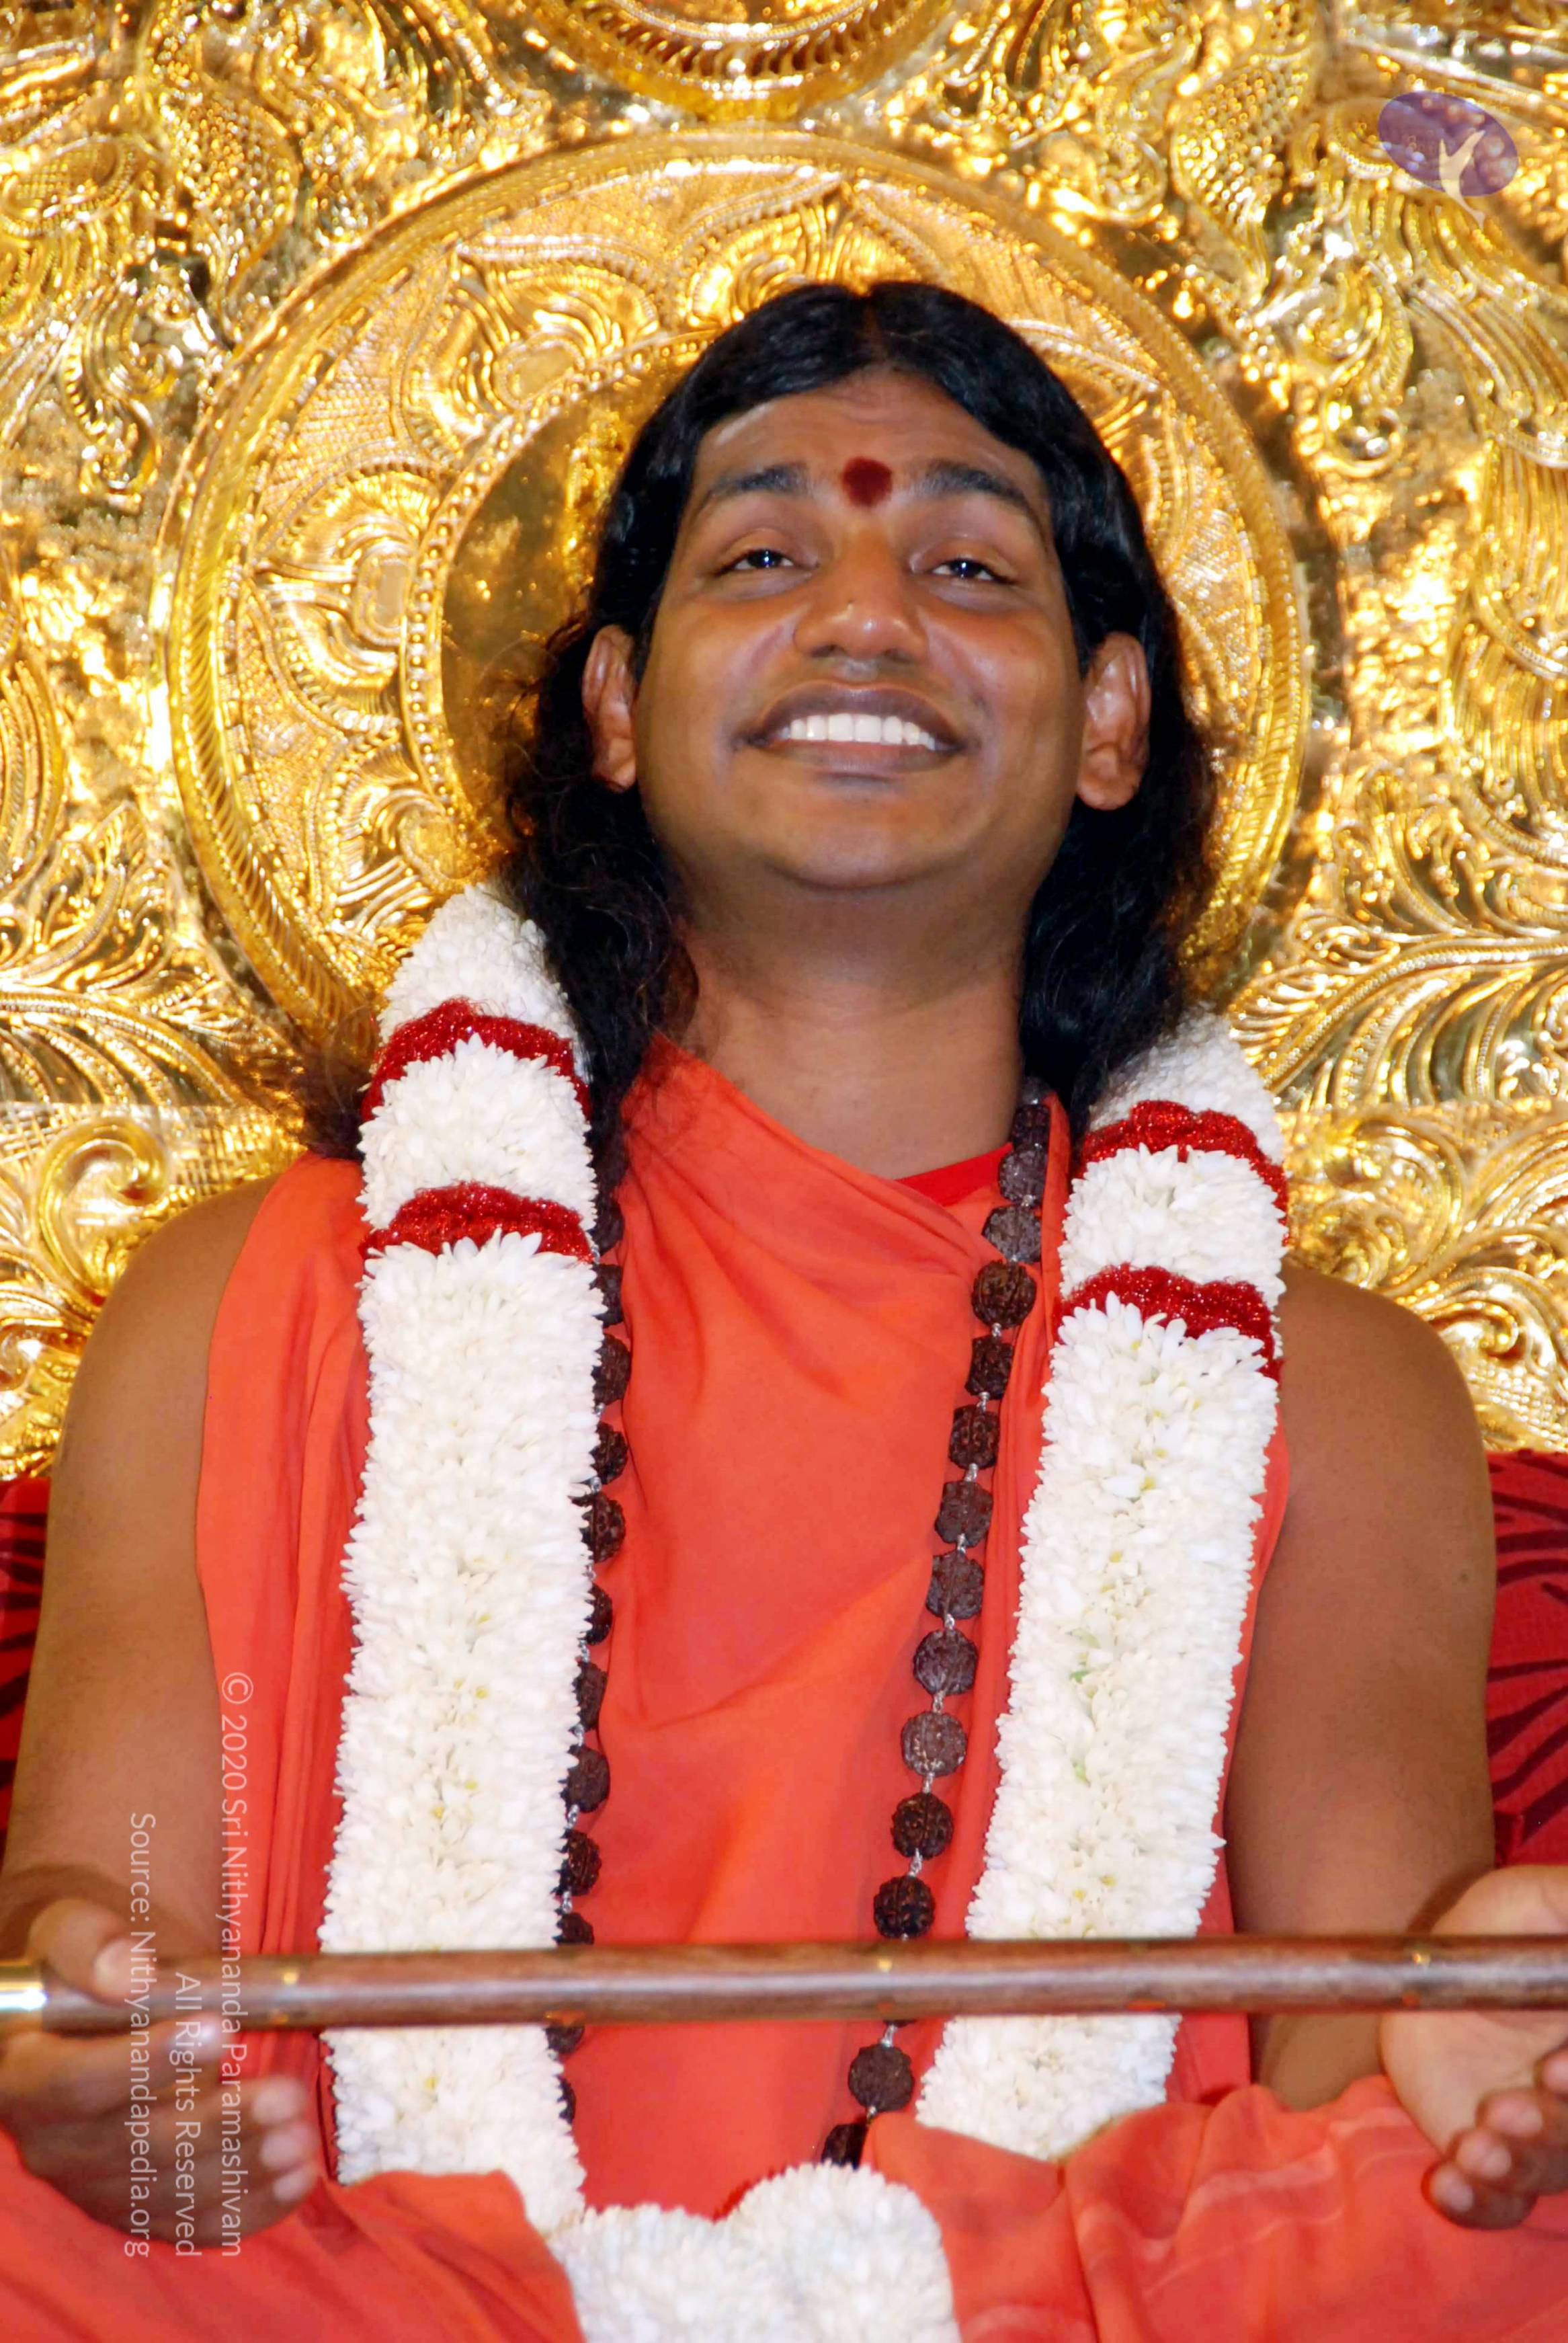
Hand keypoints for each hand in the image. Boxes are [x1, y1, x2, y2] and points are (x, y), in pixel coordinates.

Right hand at [0, 1898, 319, 2242]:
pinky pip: (189, 2222)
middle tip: (286, 2098)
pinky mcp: (136, 2207)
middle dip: (217, 2125)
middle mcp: (53, 2145)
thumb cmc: (90, 1965)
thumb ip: (92, 1946)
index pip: (76, 2085)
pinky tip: (296, 2181)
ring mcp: (95, 2184)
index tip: (219, 2028)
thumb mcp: (77, 1931)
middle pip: (135, 2147)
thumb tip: (128, 1972)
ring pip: (170, 2191)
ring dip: (241, 2169)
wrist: (103, 2003)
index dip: (147, 2062)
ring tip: (299, 2139)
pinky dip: (246, 2207)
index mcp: (24, 2078)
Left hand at [1380, 1865, 1567, 2229]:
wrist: (1428, 1976)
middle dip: (1556, 2129)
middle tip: (1504, 2111)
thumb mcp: (1536, 1901)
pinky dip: (1479, 2205)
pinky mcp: (1503, 2167)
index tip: (1553, 2070)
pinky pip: (1503, 2207)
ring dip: (1516, 2167)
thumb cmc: (1495, 1929)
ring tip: (1473, 2146)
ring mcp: (1552, 2137)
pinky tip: (1446, 2185)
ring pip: (1555, 2171)